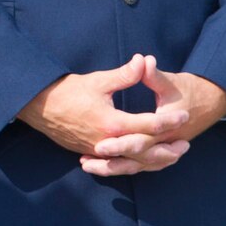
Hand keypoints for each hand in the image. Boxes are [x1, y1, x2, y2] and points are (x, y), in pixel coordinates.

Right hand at [19, 53, 190, 175]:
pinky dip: (135, 164)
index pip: (147, 125)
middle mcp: (107, 141)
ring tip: (171, 157)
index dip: (168, 121)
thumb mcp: (98, 80)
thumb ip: (124, 74)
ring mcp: (99, 150)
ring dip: (153, 161)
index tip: (184, 115)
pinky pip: (118, 164)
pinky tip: (144, 162)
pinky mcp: (92, 153)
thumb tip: (144, 60)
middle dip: (166, 148)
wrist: (39, 107)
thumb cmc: (68, 91)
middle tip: (186, 145)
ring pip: (132, 162)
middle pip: (143, 150)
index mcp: (111, 123)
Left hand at [81, 55, 225, 177]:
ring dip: (113, 168)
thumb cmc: (191, 89)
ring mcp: (166, 149)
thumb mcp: (171, 80)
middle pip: (136, 157)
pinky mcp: (162, 151)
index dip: (120, 142)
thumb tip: (142, 59)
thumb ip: (153, 74)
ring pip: (138, 165)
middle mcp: (167, 142)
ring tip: (87, 166)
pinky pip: (142, 165)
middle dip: (111, 161)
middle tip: (85, 162)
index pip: (142, 138)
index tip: (99, 145)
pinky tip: (103, 166)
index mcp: (168, 126)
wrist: (213, 100)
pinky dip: (123, 167)